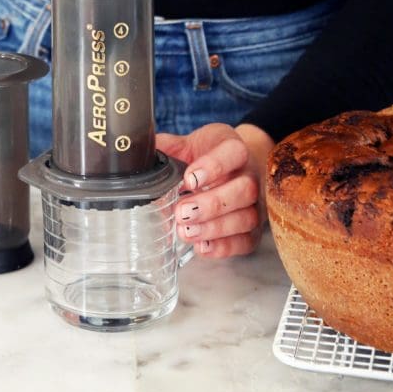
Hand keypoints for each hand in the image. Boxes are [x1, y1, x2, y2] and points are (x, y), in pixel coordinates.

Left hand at [156, 121, 273, 258]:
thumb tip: (137, 153)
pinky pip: (246, 241)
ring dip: (215, 228)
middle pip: (244, 189)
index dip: (213, 166)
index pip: (234, 152)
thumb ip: (166, 148)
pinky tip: (202, 247)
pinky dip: (224, 247)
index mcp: (233, 148)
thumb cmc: (206, 155)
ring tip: (186, 232)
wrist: (232, 166)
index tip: (189, 179)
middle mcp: (250, 175)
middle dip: (212, 204)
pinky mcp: (252, 228)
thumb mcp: (187, 144)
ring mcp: (256, 203)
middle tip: (182, 212)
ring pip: (247, 217)